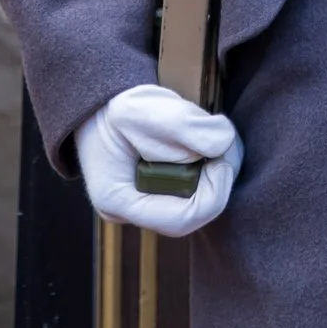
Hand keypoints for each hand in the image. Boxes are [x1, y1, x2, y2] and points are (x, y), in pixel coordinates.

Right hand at [76, 80, 242, 237]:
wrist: (101, 108)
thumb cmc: (113, 109)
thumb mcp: (140, 108)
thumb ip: (182, 124)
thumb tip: (224, 142)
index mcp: (117, 201)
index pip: (179, 220)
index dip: (212, 195)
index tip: (222, 161)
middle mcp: (131, 212)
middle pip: (191, 214)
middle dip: (217, 183)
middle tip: (225, 146)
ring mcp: (146, 207)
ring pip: (196, 204)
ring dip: (214, 173)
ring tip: (214, 139)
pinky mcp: (160, 196)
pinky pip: (194, 193)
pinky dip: (207, 169)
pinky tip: (204, 146)